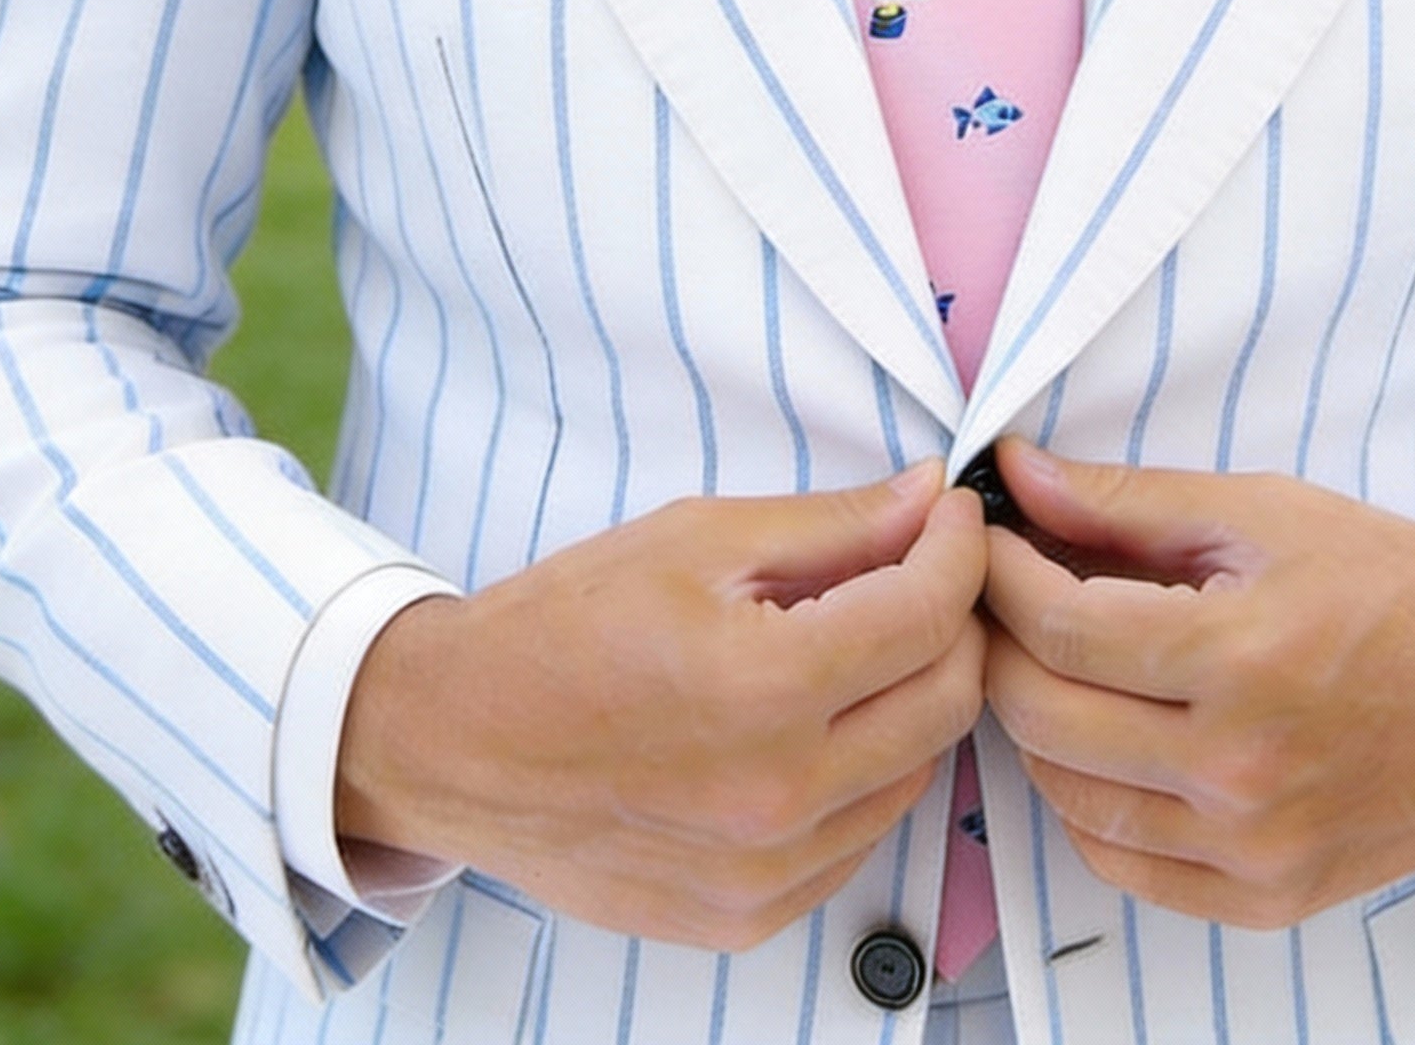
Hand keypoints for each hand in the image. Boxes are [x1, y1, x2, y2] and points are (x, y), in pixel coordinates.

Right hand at [337, 464, 986, 949]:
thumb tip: (927, 499)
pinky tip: (817, 723)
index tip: (951, 516)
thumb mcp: (696, 539)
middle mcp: (778, 794)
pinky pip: (861, 837)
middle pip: (948, 699)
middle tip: (921, 571)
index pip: (928, 613)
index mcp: (764, 686)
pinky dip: (866, 772)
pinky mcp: (749, 915)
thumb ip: (831, 524)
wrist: (455, 740)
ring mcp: (767, 871)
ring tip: (860, 645)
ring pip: (918, 772)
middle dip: (955, 619)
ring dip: (914, 697)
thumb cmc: (561, 627)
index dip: (959, 548)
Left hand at [981, 439, 1414, 928]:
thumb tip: (1018, 473)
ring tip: (1045, 661)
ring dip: (1032, 722)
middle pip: (1045, 715)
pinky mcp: (1270, 895)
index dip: (1000, 575)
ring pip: (1068, 796)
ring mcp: (1256, 845)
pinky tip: (1094, 743)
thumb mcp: (1262, 511)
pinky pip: (1125, 864)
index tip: (985, 538)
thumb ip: (1127, 500)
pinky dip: (1085, 804)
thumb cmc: (1393, 584)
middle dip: (998, 643)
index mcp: (1242, 657)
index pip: (1060, 627)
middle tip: (997, 595)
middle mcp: (1243, 768)